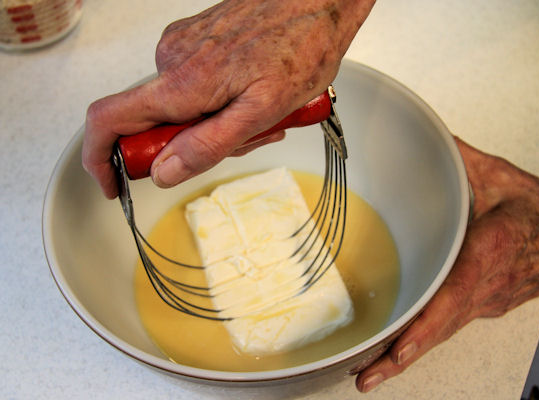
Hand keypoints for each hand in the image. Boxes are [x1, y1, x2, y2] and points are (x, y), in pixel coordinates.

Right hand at [82, 0, 374, 197]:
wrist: (317, 2)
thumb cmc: (300, 46)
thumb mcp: (260, 112)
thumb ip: (208, 145)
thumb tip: (164, 172)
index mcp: (182, 83)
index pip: (109, 122)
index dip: (102, 160)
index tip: (112, 184)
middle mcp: (172, 60)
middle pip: (154, 123)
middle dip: (192, 145)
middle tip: (241, 140)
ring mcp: (183, 48)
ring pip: (181, 108)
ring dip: (215, 124)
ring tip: (260, 113)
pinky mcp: (197, 40)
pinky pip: (193, 86)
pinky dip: (219, 102)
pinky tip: (252, 95)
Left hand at [355, 137, 538, 392]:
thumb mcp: (498, 178)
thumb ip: (460, 160)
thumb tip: (428, 141)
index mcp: (487, 254)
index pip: (451, 298)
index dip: (423, 328)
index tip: (397, 351)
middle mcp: (486, 288)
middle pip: (440, 330)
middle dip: (402, 358)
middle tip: (367, 378)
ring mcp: (488, 302)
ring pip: (444, 332)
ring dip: (409, 354)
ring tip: (374, 373)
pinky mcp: (488, 304)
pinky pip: (452, 324)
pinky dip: (425, 338)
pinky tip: (401, 347)